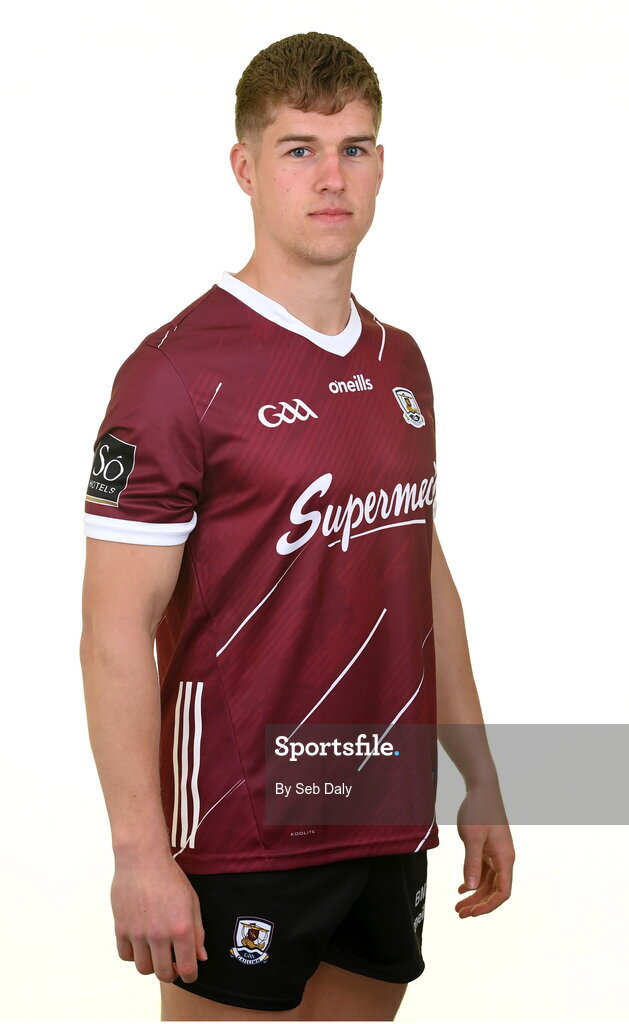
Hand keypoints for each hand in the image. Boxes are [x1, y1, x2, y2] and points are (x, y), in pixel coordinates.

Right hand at [111, 850, 206, 982]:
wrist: (142, 859)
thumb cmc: (170, 877)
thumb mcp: (192, 901)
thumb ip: (198, 932)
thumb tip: (201, 958)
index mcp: (182, 928)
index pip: (187, 968)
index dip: (190, 975)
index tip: (189, 972)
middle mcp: (159, 935)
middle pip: (164, 974)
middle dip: (172, 973)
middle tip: (173, 963)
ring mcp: (138, 933)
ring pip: (144, 968)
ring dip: (152, 964)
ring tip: (156, 951)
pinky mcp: (121, 928)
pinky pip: (126, 955)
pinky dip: (133, 954)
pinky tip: (140, 942)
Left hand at [454, 782, 514, 917]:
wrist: (481, 788)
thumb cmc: (479, 810)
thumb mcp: (472, 837)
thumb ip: (472, 863)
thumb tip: (472, 888)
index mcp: (504, 858)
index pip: (503, 892)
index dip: (489, 906)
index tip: (472, 913)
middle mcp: (503, 859)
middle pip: (494, 890)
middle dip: (478, 904)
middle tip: (459, 913)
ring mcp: (496, 854)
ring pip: (487, 882)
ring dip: (474, 895)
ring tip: (458, 906)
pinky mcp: (488, 849)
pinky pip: (483, 871)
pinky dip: (473, 881)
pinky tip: (461, 889)